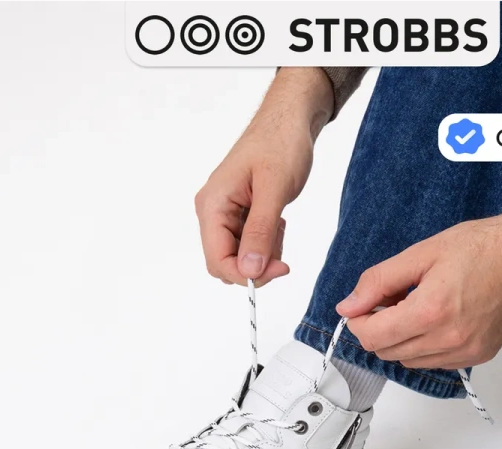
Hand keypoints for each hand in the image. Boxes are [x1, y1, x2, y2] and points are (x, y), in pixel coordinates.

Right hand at [195, 68, 332, 286]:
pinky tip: (277, 220)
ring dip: (263, 252)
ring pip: (239, 256)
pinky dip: (266, 242)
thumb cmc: (280, 144)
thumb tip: (250, 270)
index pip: (218, 261)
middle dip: (255, 266)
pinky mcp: (237, 214)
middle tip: (282, 251)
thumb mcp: (274, 190)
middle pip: (225, 263)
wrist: (289, 121)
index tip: (279, 269)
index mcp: (212, 205)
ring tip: (279, 223)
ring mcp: (224, 214)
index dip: (247, 274)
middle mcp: (212, 212)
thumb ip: (260, 232)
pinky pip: (248, 244)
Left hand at [337, 190, 501, 369]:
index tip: (363, 307)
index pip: (372, 337)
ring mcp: (465, 351)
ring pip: (409, 361)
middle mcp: (448, 338)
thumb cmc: (484, 247)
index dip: (359, 322)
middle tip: (393, 301)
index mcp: (430, 311)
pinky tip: (438, 320)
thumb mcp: (421, 254)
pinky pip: (435, 362)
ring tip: (419, 308)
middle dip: (380, 329)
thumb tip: (348, 306)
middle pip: (387, 352)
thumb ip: (378, 282)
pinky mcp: (478, 356)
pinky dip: (426, 347)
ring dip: (402, 340)